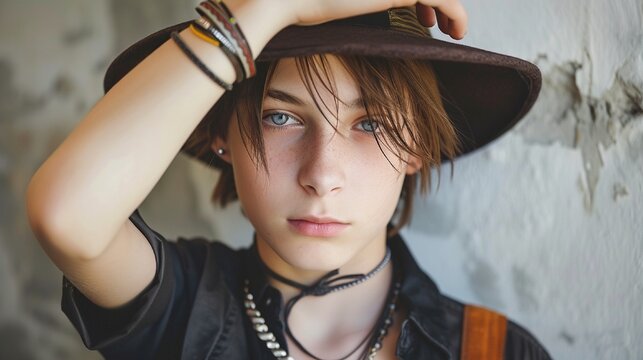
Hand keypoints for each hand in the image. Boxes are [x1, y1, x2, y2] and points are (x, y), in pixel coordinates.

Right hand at [285, 0, 467, 39]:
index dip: (424, 1)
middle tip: (441, 25)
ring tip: (451, 30)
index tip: (426, 20)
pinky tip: (456, 32)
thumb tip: (365, 8)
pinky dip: (456, 14)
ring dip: (450, 9)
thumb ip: (362, 1)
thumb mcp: (343, 1)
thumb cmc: (308, 3)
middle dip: (439, 3)